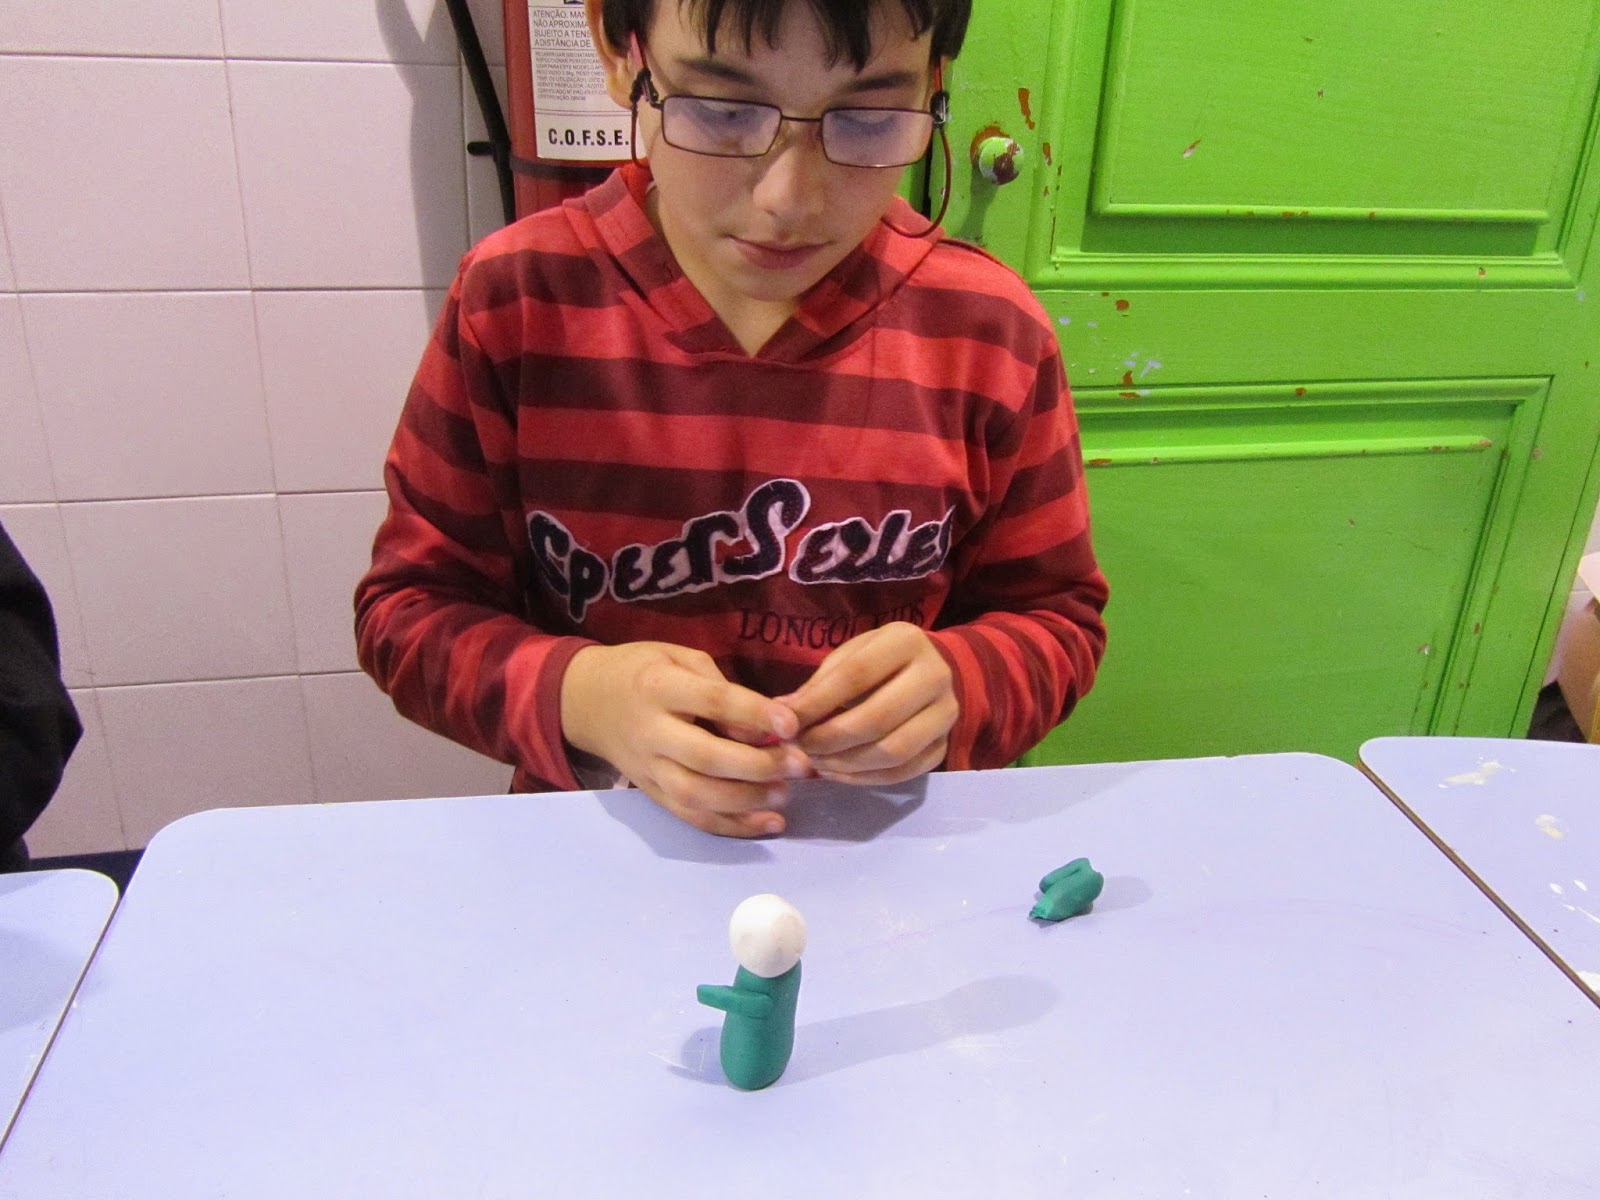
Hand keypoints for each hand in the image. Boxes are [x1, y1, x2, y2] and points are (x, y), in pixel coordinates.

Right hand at [559, 642, 807, 836]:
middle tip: (800, 765)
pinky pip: (689, 817)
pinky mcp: (650, 793)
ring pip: (696, 795)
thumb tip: (762, 727)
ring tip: (785, 794)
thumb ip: (719, 685)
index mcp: (658, 687)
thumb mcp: (678, 656)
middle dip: (757, 766)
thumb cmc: (643, 670)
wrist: (585, 701)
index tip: (791, 726)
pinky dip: (730, 826)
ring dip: (746, 801)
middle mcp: (650, 732)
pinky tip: (767, 824)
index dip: (753, 715)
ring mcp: (647, 769)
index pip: (710, 702)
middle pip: (704, 757)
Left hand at [779, 622, 956, 785]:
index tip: (787, 722)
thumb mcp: (851, 655)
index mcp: (906, 642)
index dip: (817, 703)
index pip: (856, 675)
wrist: (934, 672)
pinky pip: (903, 772)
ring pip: (892, 752)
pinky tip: (838, 772)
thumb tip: (783, 714)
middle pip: (877, 718)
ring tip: (816, 761)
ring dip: (846, 763)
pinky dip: (865, 778)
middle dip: (830, 739)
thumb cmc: (880, 661)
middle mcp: (935, 676)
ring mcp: (946, 715)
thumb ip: (820, 684)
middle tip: (800, 747)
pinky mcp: (944, 746)